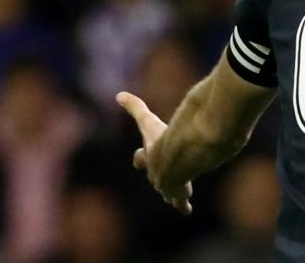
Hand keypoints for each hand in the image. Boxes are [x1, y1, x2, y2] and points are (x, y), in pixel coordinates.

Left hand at [117, 91, 193, 213]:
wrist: (177, 159)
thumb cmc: (164, 139)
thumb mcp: (149, 122)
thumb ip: (135, 108)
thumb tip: (119, 95)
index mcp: (150, 156)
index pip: (142, 158)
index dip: (142, 157)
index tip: (140, 158)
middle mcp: (156, 172)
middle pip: (155, 177)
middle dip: (158, 179)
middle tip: (160, 181)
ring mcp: (167, 184)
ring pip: (168, 192)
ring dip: (171, 195)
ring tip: (174, 200)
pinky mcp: (179, 192)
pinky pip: (181, 201)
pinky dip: (183, 204)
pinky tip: (186, 210)